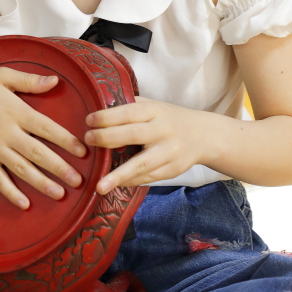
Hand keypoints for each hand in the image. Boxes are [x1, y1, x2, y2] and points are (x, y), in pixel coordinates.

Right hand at [0, 68, 85, 208]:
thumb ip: (30, 80)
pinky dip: (11, 193)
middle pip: (39, 153)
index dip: (67, 141)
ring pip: (22, 170)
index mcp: (17, 112)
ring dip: (42, 183)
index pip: (48, 129)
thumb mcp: (2, 75)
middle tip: (78, 181)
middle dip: (60, 168)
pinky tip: (25, 204)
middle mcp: (8, 133)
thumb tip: (55, 81)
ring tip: (60, 194)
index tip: (83, 152)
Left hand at [84, 97, 204, 192]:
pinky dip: (129, 182)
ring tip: (99, 185)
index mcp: (156, 111)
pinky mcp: (172, 170)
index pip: (129, 112)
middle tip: (87, 140)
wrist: (203, 136)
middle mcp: (163, 130)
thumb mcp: (154, 106)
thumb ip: (131, 107)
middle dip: (107, 138)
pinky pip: (147, 177)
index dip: (107, 117)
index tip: (88, 121)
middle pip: (133, 135)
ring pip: (142, 164)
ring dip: (119, 175)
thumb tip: (99, 108)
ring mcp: (169, 152)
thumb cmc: (169, 119)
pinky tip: (114, 185)